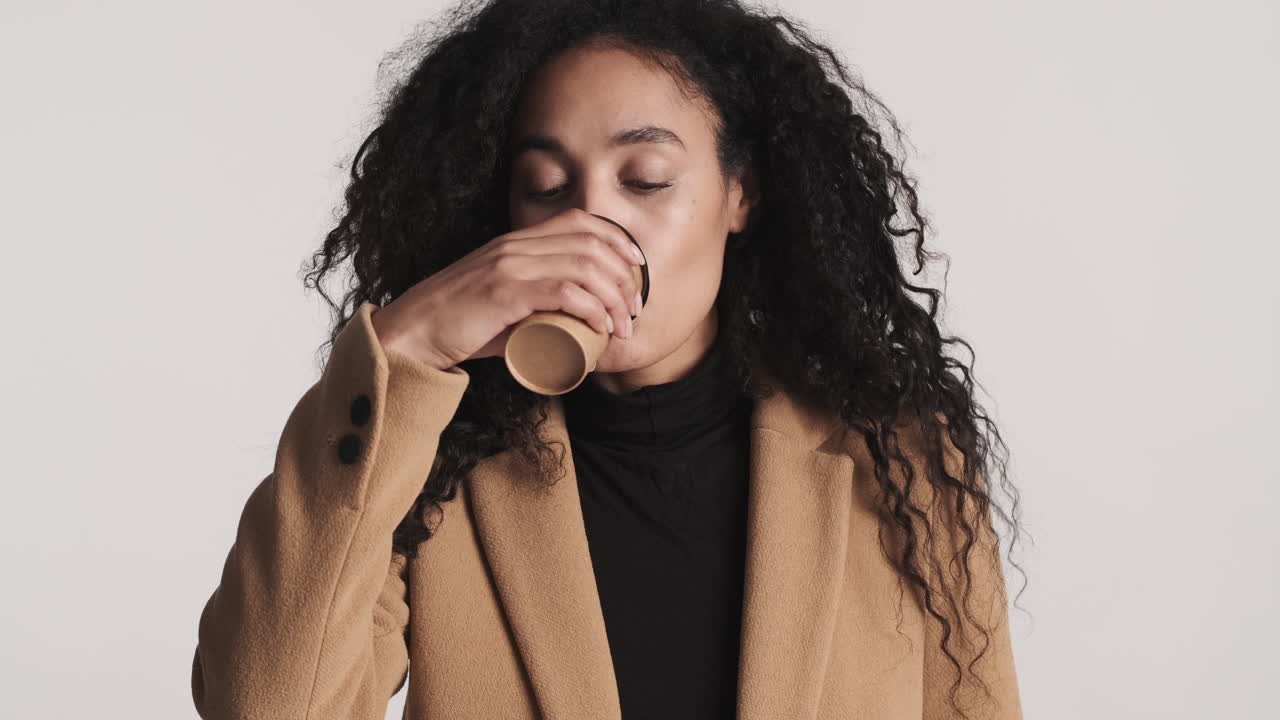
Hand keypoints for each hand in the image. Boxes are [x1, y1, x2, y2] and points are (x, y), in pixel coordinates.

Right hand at [370, 208, 646, 370]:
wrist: (412, 335)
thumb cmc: (458, 326)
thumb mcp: (501, 302)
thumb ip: (531, 301)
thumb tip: (570, 320)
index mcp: (516, 242)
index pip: (580, 221)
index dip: (618, 239)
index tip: (637, 269)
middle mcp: (515, 246)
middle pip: (591, 244)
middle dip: (625, 277)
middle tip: (633, 311)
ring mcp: (509, 266)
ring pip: (585, 267)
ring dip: (614, 298)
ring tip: (623, 326)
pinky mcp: (504, 293)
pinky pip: (564, 292)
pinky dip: (592, 308)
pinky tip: (601, 326)